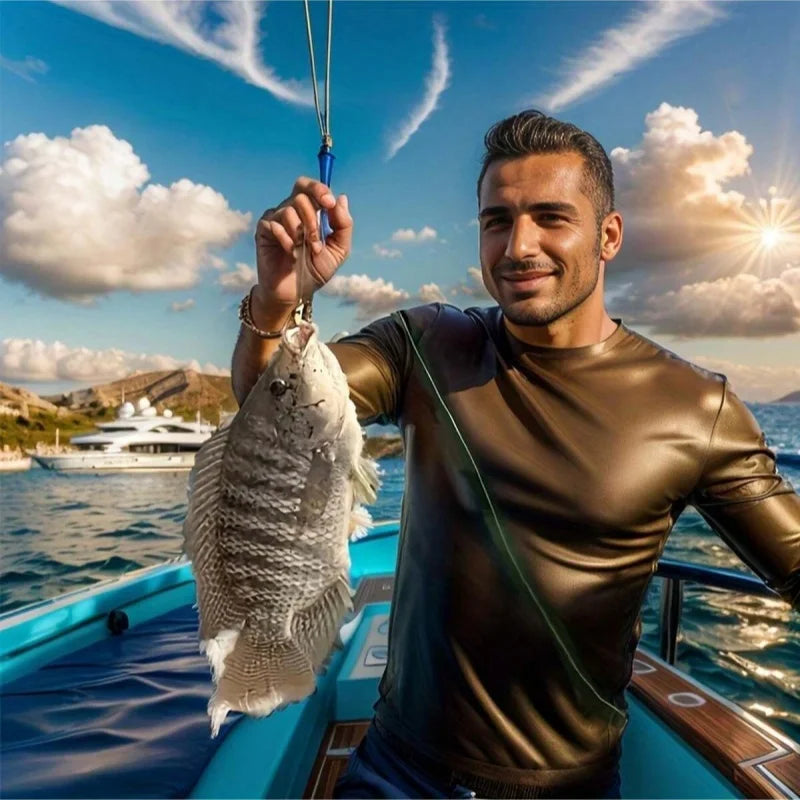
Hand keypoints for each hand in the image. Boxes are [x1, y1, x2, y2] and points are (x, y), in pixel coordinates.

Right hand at [253, 176, 352, 323]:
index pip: (311, 188)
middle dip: (312, 217)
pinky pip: (273, 224)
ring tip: (304, 251)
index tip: (329, 204)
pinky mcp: (263, 232)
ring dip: (301, 232)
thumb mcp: (339, 250)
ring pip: (288, 210)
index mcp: (310, 212)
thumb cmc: (315, 271)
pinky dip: (286, 239)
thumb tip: (341, 199)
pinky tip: (290, 252)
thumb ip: (343, 225)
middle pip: (300, 195)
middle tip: (316, 240)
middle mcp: (292, 211)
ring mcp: (276, 220)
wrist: (295, 293)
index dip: (320, 190)